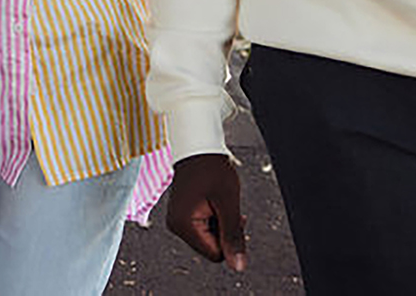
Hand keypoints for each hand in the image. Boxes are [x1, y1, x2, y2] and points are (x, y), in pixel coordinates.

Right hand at [166, 152, 246, 270]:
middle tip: (225, 206)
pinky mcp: (182, 216)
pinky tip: (213, 202)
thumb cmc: (212, 169)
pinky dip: (214, 218)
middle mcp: (176, 226)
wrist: (198, 147)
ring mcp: (178, 221)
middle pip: (212, 248)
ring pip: (209, 239)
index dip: (229, 238)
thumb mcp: (228, 203)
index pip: (215, 254)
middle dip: (224, 230)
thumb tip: (238, 266)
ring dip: (220, 223)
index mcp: (183, 225)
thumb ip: (233, 236)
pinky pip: (203, 229)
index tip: (231, 215)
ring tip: (218, 201)